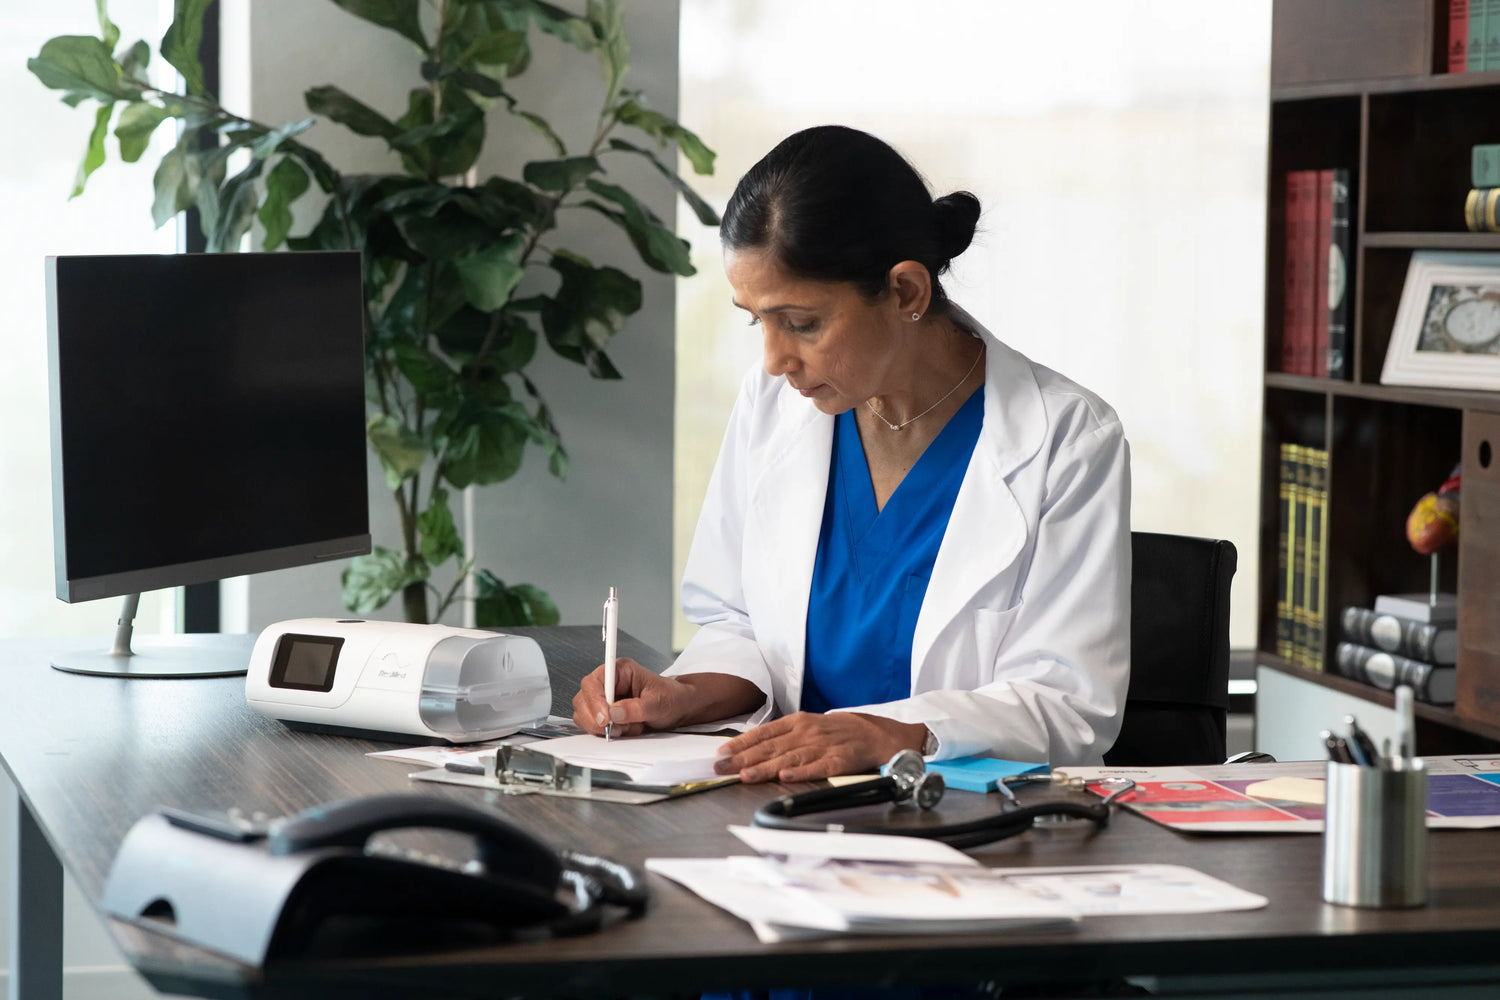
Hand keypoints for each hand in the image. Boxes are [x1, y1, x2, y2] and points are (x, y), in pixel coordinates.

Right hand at [572, 658, 689, 736]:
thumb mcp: (658, 703)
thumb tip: (614, 712)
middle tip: (618, 728)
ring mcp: (603, 698)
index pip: (593, 682)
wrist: (677, 708)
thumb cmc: (670, 698)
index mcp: (620, 671)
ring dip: (602, 727)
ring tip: (626, 727)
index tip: (605, 718)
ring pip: (584, 714)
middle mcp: (608, 682)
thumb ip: (636, 708)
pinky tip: (624, 730)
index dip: (594, 701)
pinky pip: (591, 724)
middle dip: (597, 718)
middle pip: (583, 699)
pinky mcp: (603, 713)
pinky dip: (605, 732)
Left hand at [713, 712, 927, 783]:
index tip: (721, 754)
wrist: (878, 734)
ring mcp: (823, 745)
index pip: (763, 733)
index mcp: (798, 722)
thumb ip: (783, 736)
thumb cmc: (840, 731)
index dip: (741, 743)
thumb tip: (752, 748)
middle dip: (743, 758)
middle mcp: (808, 732)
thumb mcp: (809, 726)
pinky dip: (801, 772)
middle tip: (721, 768)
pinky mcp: (840, 760)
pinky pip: (818, 767)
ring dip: (765, 767)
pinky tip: (786, 776)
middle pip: (771, 746)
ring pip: (789, 757)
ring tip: (746, 775)